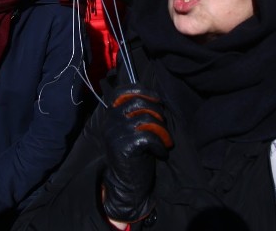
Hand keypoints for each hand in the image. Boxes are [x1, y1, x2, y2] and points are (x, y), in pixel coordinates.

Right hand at [101, 84, 172, 223]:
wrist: (126, 185)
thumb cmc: (134, 156)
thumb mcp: (130, 131)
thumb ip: (134, 114)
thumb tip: (154, 96)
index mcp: (110, 116)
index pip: (120, 92)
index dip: (140, 90)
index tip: (156, 97)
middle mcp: (110, 122)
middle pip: (139, 103)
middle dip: (158, 111)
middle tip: (164, 124)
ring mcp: (116, 134)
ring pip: (147, 119)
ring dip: (162, 130)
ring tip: (165, 140)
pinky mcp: (125, 146)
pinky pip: (150, 136)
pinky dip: (160, 144)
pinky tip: (161, 153)